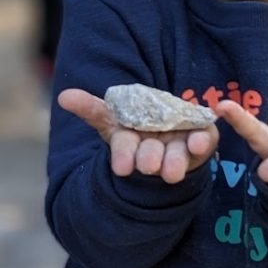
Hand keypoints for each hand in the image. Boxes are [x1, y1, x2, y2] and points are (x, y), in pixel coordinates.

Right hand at [58, 89, 219, 184]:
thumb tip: (63, 97)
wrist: (170, 136)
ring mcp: (179, 148)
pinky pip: (203, 142)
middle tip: (150, 165)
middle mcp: (155, 150)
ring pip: (176, 157)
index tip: (123, 168)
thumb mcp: (112, 117)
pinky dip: (202, 143)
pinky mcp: (202, 142)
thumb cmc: (137, 127)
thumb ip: (91, 108)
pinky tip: (199, 141)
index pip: (124, 150)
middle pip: (150, 156)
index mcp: (132, 144)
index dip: (124, 156)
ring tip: (173, 170)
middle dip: (149, 158)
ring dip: (175, 162)